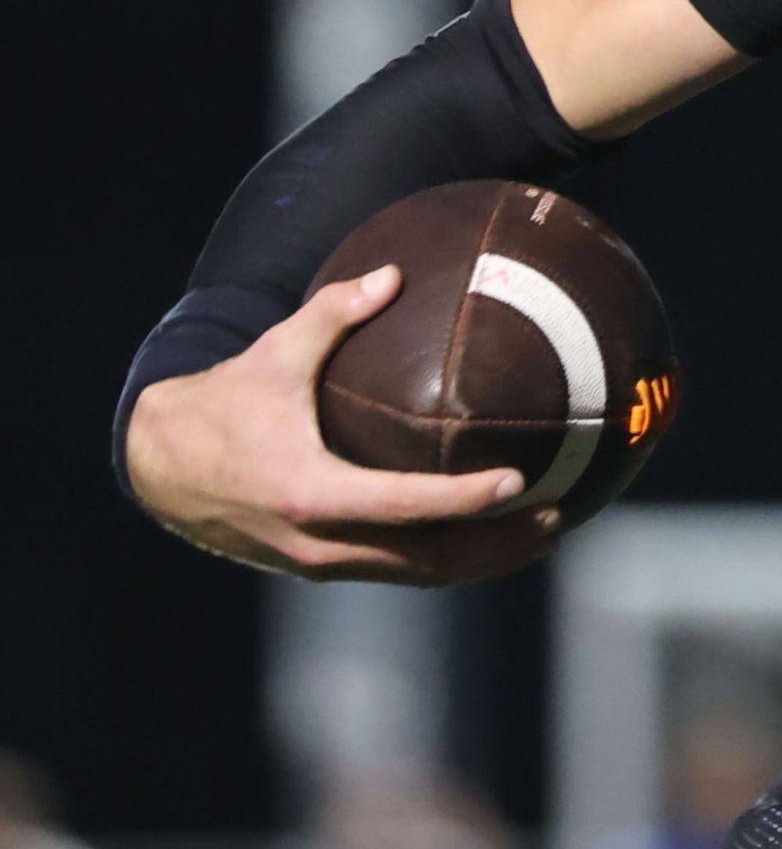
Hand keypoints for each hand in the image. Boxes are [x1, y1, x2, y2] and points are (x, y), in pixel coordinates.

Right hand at [126, 266, 560, 585]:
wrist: (157, 465)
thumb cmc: (224, 402)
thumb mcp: (275, 352)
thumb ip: (334, 311)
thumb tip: (393, 274)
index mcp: (310, 492)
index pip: (405, 506)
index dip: (465, 499)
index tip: (519, 483)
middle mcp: (318, 541)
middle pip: (426, 558)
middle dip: (496, 545)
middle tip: (557, 515)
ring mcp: (319, 562)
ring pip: (417, 574)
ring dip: (482, 561)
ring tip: (542, 534)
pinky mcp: (320, 566)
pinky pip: (398, 570)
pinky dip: (448, 561)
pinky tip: (492, 539)